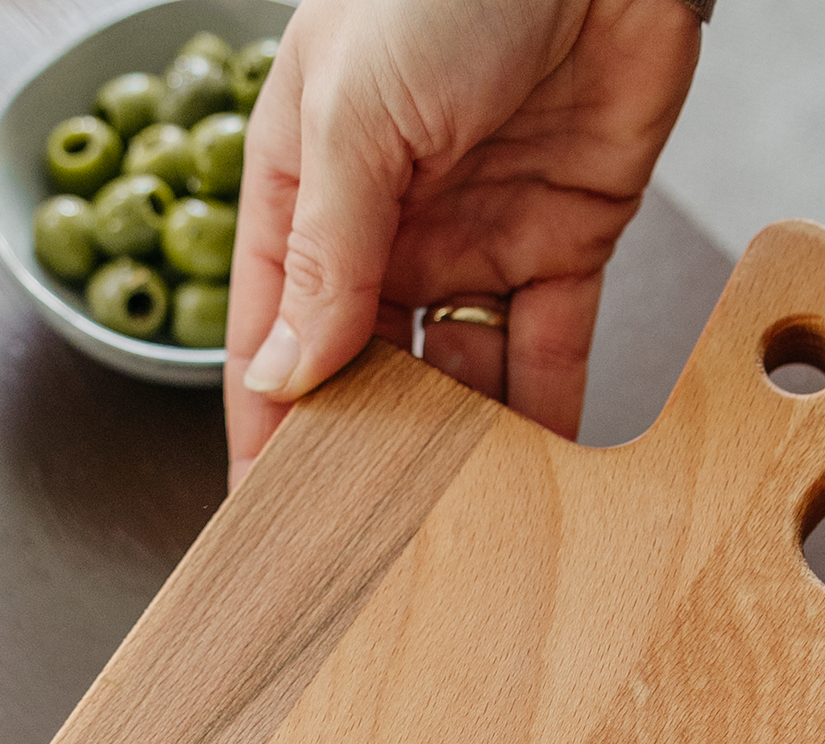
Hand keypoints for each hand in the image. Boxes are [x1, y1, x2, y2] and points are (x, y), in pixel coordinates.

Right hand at [226, 0, 698, 484]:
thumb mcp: (356, 117)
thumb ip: (326, 254)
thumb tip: (283, 374)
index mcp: (307, 189)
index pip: (272, 333)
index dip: (267, 425)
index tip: (263, 516)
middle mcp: (386, 226)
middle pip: (360, 370)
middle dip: (359, 451)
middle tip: (360, 545)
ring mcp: (473, 239)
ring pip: (453, 374)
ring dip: (451, 446)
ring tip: (445, 528)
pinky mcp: (562, 243)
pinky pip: (545, 350)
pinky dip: (541, 414)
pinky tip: (529, 480)